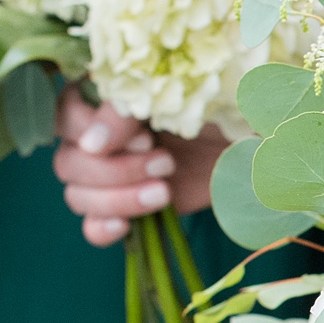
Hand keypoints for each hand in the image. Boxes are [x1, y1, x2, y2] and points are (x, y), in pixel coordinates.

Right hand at [53, 91, 227, 246]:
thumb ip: (127, 109)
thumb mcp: (177, 93)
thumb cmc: (222, 105)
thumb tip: (90, 143)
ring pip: (78, 195)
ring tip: (164, 191)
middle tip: (166, 163)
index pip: (64, 115)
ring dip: (118, 199)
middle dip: (116, 170)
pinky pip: (92, 225)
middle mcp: (98, 133)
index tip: (145, 137)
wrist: (259, 142)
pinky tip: (125, 227)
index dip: (93, 131)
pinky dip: (101, 229)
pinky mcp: (128, 205)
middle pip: (68, 162)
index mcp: (103, 94)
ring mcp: (110, 172)